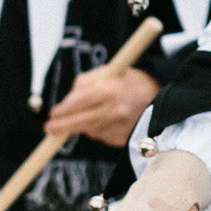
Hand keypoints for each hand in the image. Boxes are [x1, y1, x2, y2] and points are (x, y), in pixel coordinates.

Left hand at [44, 67, 161, 145]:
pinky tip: (108, 120)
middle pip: (81, 123)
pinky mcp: (125, 138)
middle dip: (62, 126)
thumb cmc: (129, 82)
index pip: (78, 103)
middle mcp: (117, 110)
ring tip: (92, 114)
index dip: (63, 110)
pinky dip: (99, 130)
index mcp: (111, 90)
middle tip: (50, 128)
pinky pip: (102, 136)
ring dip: (83, 125)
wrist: (161, 97)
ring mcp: (122, 126)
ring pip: (90, 131)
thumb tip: (65, 104)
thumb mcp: (108, 72)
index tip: (52, 114)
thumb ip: (83, 83)